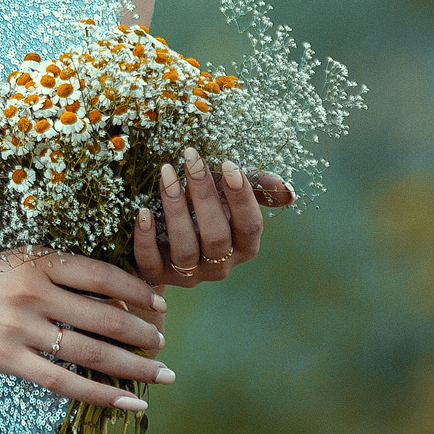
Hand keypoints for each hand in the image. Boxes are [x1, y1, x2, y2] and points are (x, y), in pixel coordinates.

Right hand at [0, 249, 172, 409]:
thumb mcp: (8, 265)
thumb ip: (50, 275)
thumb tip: (103, 293)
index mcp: (36, 260)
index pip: (100, 273)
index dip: (136, 288)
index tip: (160, 302)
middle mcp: (32, 291)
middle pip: (103, 313)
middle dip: (142, 331)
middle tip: (165, 342)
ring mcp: (20, 327)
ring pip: (90, 350)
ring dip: (133, 365)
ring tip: (160, 374)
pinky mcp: (8, 360)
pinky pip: (64, 382)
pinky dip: (101, 394)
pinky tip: (128, 402)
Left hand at [132, 148, 296, 288]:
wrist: (169, 235)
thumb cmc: (207, 205)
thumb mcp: (231, 191)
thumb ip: (258, 187)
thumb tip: (289, 193)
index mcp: (244, 246)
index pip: (250, 226)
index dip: (242, 197)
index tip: (228, 163)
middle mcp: (220, 265)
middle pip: (216, 236)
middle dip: (204, 194)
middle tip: (191, 158)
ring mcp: (189, 274)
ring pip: (185, 248)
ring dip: (175, 208)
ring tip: (167, 173)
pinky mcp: (158, 275)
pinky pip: (151, 263)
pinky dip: (146, 238)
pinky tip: (143, 211)